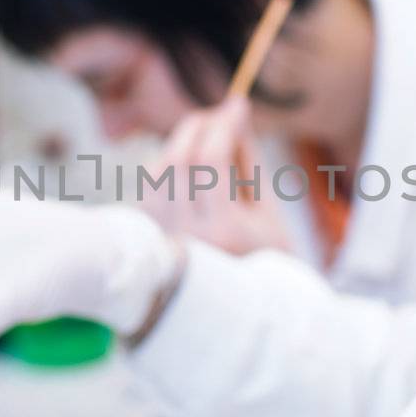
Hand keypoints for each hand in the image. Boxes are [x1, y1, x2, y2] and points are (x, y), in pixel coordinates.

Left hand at [140, 97, 293, 256]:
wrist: (235, 312)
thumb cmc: (262, 257)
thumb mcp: (267, 210)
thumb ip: (248, 160)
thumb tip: (234, 111)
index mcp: (224, 233)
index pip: (211, 161)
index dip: (224, 124)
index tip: (238, 104)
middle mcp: (186, 237)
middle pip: (179, 159)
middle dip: (199, 126)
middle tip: (219, 114)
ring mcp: (161, 238)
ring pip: (160, 168)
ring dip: (183, 144)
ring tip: (209, 143)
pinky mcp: (148, 237)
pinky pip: (151, 185)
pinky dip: (169, 166)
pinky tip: (190, 170)